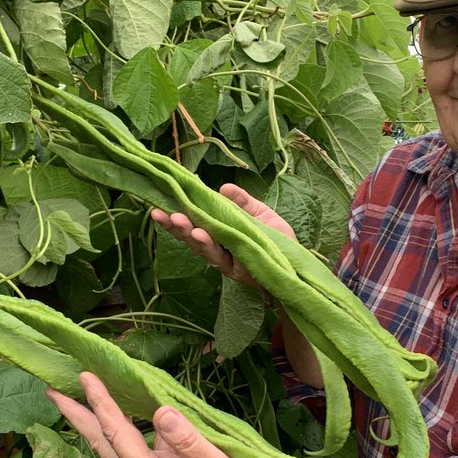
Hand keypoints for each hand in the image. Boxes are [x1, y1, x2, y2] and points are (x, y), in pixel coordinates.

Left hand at [47, 373, 273, 457]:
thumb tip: (161, 411)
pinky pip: (126, 447)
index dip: (101, 403)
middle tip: (50, 389)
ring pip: (110, 446)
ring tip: (72, 398)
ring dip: (89, 421)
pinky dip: (113, 427)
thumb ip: (189, 440)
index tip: (85, 376)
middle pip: (100, 442)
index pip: (118, 433)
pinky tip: (112, 413)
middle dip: (75, 416)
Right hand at [151, 183, 294, 284]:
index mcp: (220, 235)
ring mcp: (227, 262)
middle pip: (191, 238)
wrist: (300, 264)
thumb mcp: (259, 214)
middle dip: (175, 226)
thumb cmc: (278, 239)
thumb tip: (223, 187)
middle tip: (158, 213)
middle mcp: (219, 251)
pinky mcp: (238, 271)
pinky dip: (209, 246)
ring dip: (189, 234)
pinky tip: (199, 234)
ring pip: (203, 249)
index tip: (158, 203)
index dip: (176, 215)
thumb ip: (242, 202)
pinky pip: (221, 258)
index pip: (194, 224)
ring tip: (178, 220)